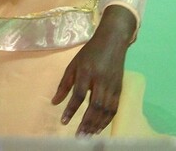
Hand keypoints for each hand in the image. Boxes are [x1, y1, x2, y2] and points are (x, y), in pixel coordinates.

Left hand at [51, 5, 135, 135]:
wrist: (113, 40)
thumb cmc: (90, 52)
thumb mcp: (74, 64)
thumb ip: (64, 83)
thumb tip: (54, 102)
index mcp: (87, 71)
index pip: (79, 94)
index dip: (71, 109)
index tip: (64, 121)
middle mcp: (101, 79)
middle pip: (95, 105)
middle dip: (87, 122)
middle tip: (79, 135)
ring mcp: (112, 84)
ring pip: (106, 109)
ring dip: (97, 124)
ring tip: (88, 135)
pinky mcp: (120, 88)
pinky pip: (114, 108)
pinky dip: (107, 120)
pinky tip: (99, 128)